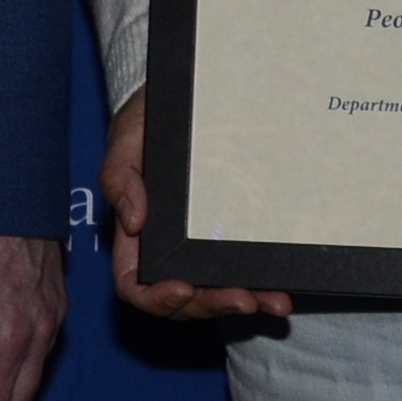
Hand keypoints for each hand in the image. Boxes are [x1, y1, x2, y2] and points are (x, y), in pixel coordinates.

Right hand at [97, 90, 287, 322]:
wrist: (190, 95)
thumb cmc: (149, 119)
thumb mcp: (127, 138)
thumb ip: (120, 177)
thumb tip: (133, 222)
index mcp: (135, 235)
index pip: (134, 283)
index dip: (155, 297)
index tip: (182, 288)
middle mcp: (168, 248)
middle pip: (183, 299)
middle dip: (212, 305)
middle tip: (243, 299)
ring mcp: (201, 247)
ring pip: (217, 293)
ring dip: (245, 303)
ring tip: (273, 302)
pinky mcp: (231, 238)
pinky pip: (243, 273)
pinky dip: (262, 287)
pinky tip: (281, 292)